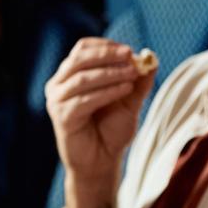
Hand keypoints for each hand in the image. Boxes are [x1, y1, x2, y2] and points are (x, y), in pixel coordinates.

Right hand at [44, 38, 155, 184]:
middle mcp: (59, 84)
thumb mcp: (129, 101)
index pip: (82, 48)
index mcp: (71, 75)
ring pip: (82, 78)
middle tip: (130, 56)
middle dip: (107, 55)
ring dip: (110, 73)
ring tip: (132, 74)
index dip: (105, 46)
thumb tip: (150, 57)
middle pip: (79, 58)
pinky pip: (85, 99)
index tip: (128, 50)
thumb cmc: (111, 130)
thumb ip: (139, 81)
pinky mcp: (62, 117)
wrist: (102, 161)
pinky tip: (125, 90)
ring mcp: (57, 100)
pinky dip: (107, 92)